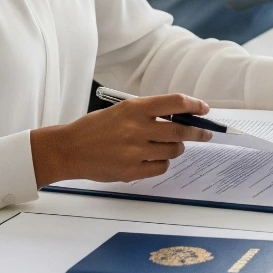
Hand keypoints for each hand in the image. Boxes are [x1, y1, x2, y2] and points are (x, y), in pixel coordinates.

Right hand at [30, 94, 212, 186]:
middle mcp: (136, 128)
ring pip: (174, 150)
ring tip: (171, 146)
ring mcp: (134, 151)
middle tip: (205, 133)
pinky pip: (161, 167)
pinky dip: (163, 163)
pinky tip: (155, 159)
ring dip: (177, 148)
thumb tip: (181, 116)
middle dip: (198, 132)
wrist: (68, 149)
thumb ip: (149, 112)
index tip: (204, 109)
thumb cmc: (96, 128)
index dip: (195, 105)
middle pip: (181, 130)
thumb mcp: (122, 110)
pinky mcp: (131, 170)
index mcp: (135, 108)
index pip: (175, 102)